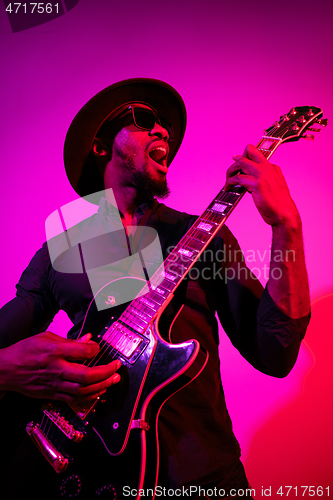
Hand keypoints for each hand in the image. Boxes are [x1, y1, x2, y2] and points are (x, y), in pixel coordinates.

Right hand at [0, 331, 120, 402]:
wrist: (6, 370)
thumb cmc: (24, 352)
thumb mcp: (46, 337)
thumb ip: (69, 340)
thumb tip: (88, 339)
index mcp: (54, 352)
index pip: (82, 352)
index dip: (95, 349)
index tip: (99, 348)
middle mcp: (56, 369)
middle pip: (86, 375)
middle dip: (106, 372)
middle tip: (116, 367)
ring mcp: (55, 384)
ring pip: (83, 390)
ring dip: (102, 385)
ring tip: (113, 380)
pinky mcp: (53, 394)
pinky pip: (75, 398)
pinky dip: (90, 396)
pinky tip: (99, 391)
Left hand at [225, 144, 299, 227]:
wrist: (285, 215)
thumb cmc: (279, 205)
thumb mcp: (274, 187)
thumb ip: (265, 180)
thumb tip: (250, 179)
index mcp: (273, 168)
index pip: (256, 154)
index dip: (244, 158)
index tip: (237, 163)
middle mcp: (268, 168)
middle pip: (249, 150)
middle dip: (237, 158)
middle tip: (231, 172)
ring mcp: (262, 174)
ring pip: (241, 162)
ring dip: (230, 170)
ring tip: (227, 181)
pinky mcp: (257, 184)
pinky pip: (238, 178)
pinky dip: (230, 182)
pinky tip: (228, 188)